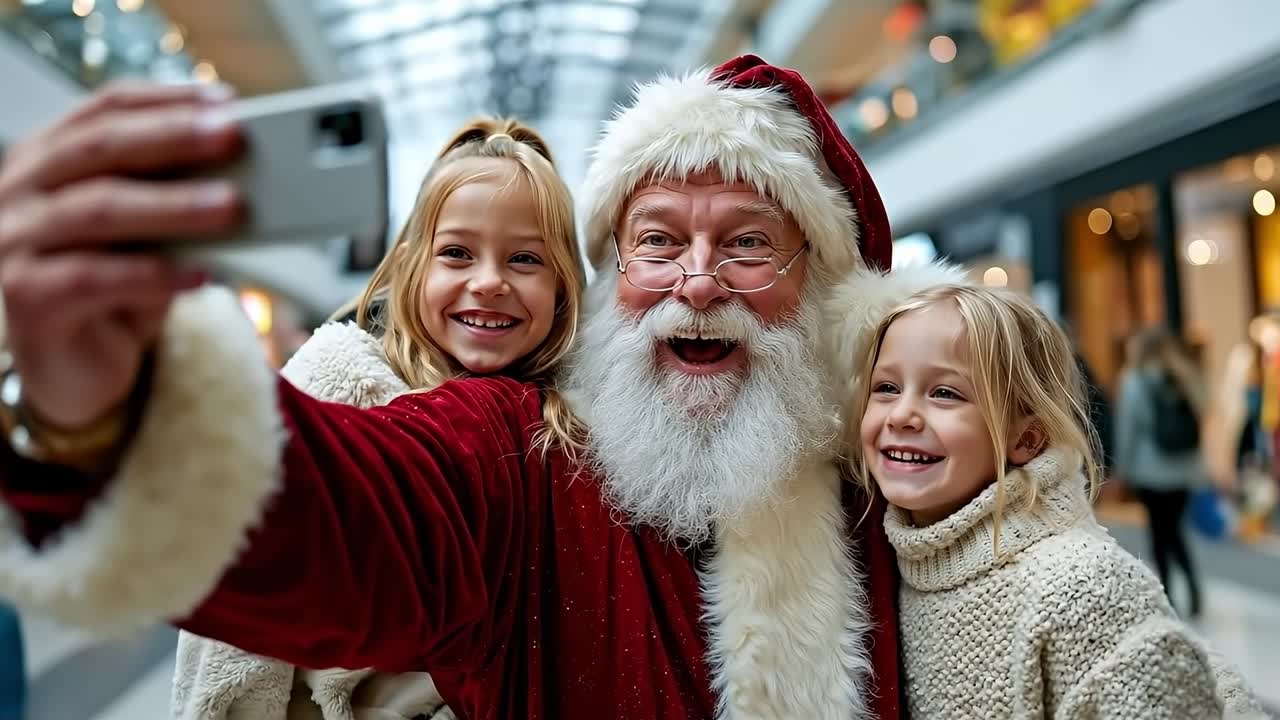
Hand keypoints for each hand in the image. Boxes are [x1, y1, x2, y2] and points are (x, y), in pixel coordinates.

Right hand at [0, 83, 243, 429]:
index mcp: (51, 157)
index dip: (165, 100)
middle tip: (231, 136)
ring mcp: (16, 241)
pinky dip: (153, 274)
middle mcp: (21, 189)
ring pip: (98, 209)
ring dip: (172, 205)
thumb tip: (248, 174)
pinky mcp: (26, 297)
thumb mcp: (155, 234)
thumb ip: (180, 200)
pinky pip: (93, 278)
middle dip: (171, 137)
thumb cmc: (119, 289)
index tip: (224, 102)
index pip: (104, 109)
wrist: (80, 367)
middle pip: (99, 147)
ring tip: (230, 206)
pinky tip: (199, 274)